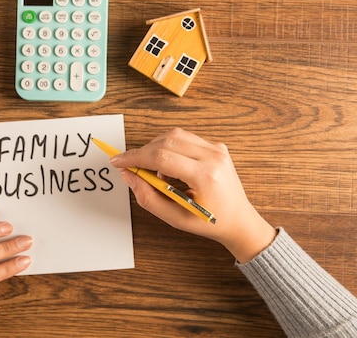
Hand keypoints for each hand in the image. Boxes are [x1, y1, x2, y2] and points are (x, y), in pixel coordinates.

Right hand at [110, 128, 275, 262]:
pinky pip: (184, 138)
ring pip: (173, 135)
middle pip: (165, 141)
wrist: (240, 221)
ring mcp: (216, 148)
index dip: (134, 157)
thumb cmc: (209, 222)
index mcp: (205, 176)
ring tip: (157, 174)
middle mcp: (213, 157)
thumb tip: (128, 175)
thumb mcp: (174, 218)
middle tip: (132, 169)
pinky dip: (169, 148)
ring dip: (156, 150)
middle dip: (142, 153)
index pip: (161, 157)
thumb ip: (147, 197)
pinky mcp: (216, 146)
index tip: (117, 161)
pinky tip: (170, 168)